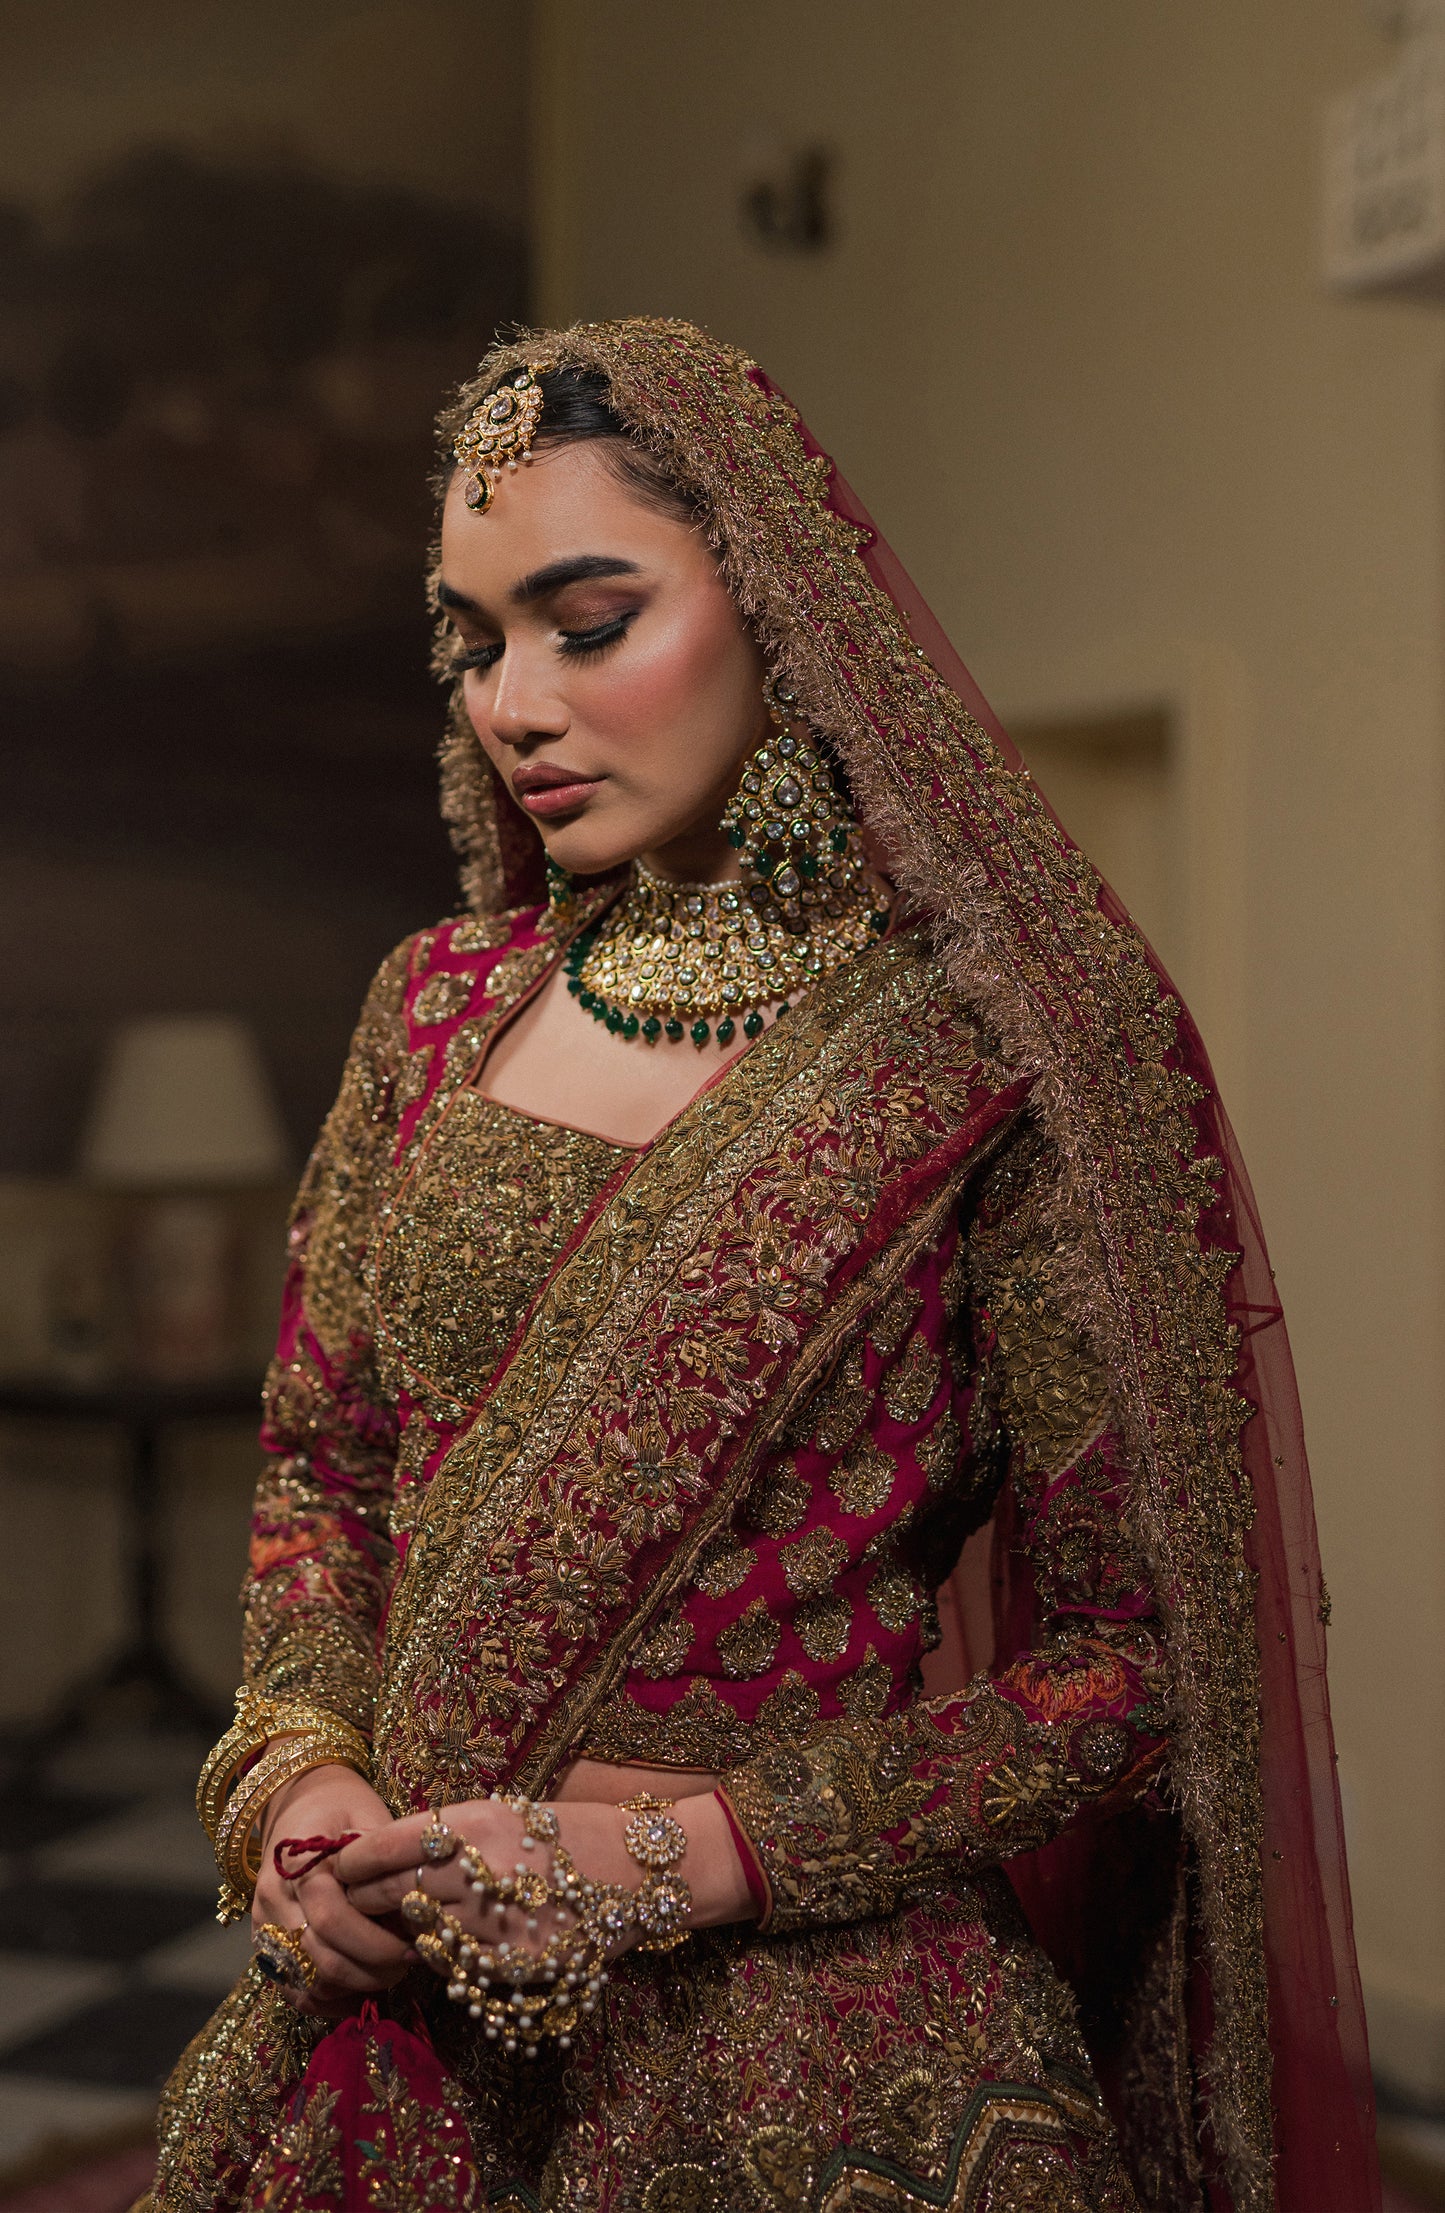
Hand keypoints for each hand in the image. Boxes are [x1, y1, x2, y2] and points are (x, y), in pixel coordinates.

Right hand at [252, 1764, 409, 2016]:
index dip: (375, 1943)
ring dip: (351, 1988)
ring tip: (387, 1975)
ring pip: (305, 1982)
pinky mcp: (265, 1945)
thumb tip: (413, 1909)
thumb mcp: (369, 1817)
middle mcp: (274, 1900)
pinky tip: (358, 1993)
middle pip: (319, 1959)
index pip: (332, 1919)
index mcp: (299, 1866)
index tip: (412, 1947)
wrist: (300, 1801)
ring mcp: (264, 1926)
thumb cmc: (343, 1807)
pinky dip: (326, 2000)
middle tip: (405, 1966)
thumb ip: (383, 1862)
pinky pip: (292, 1990)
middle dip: (369, 1972)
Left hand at [336, 1791, 755, 1971]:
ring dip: (410, 1931)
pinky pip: (459, 1966)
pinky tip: (453, 1942)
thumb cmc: (572, 1832)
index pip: (388, 1844)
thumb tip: (388, 1856)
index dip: (355, 1859)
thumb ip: (452, 1836)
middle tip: (354, 1900)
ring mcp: (501, 1923)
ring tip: (407, 1922)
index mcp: (480, 1823)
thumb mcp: (511, 1814)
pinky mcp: (518, 1964)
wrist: (644, 1869)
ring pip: (423, 1934)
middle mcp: (485, 1871)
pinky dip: (447, 1956)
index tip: (339, 1865)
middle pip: (395, 1892)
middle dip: (369, 1899)